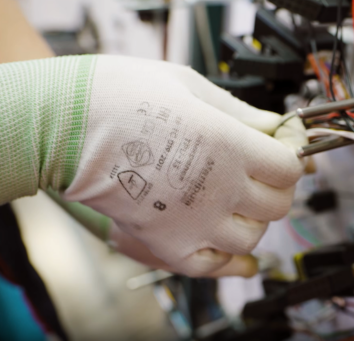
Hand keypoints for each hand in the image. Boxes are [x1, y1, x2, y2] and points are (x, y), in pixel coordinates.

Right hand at [61, 55, 305, 276]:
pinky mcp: (167, 243)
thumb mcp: (192, 87)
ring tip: (235, 201)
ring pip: (251, 238)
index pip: (290, 167)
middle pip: (278, 205)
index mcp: (231, 145)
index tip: (284, 148)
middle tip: (263, 173)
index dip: (291, 156)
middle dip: (277, 188)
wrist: (62, 124)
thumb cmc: (120, 96)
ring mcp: (195, 221)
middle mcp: (221, 188)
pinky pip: (212, 266)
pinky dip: (224, 258)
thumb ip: (240, 113)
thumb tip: (274, 126)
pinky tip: (221, 240)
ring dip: (251, 221)